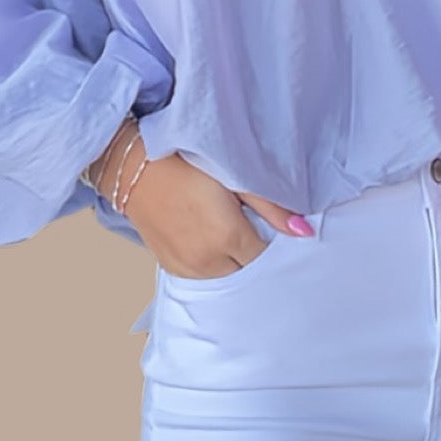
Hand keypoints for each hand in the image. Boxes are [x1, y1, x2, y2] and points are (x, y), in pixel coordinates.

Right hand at [119, 145, 312, 278]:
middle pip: (249, 269)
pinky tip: (210, 239)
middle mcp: (208, 261)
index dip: (272, 240)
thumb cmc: (186, 165)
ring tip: (227, 230)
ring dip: (234, 260)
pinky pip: (205, 276)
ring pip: (228, 276)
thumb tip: (304, 232)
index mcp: (229, 237)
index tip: (269, 224)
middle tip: (249, 224)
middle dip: (254, 251)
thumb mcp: (235, 178)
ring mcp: (188, 268)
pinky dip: (213, 263)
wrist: (135, 169)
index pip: (268, 256)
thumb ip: (272, 208)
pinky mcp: (172, 269)